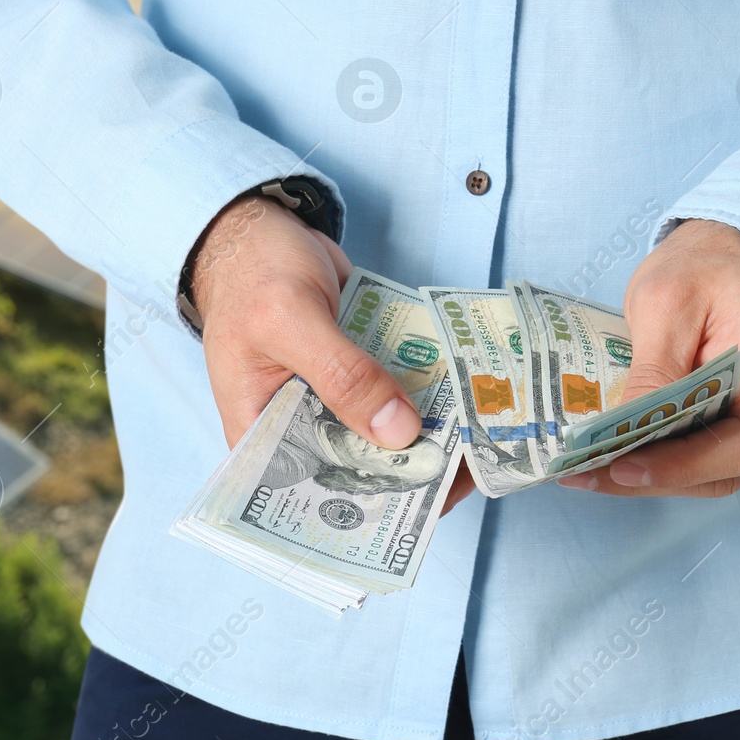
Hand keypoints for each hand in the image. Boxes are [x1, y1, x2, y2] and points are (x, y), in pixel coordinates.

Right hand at [191, 195, 474, 515]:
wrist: (259, 227)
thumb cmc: (252, 273)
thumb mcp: (291, 320)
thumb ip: (342, 374)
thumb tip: (399, 432)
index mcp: (262, 435)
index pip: (315, 492)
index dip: (369, 509)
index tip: (426, 511)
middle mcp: (298, 428)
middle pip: (360, 467)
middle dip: (414, 469)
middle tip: (475, 467)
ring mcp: (332, 400)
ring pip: (386, 430)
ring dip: (432, 431)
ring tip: (487, 436)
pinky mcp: (360, 371)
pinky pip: (398, 392)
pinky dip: (430, 391)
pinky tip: (471, 397)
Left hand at [558, 219, 739, 497]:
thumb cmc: (708, 269)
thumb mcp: (666, 302)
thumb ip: (654, 369)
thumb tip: (626, 431)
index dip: (683, 465)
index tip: (620, 469)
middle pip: (733, 466)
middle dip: (655, 476)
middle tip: (581, 475)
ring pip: (726, 471)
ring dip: (659, 474)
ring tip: (589, 469)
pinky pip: (725, 460)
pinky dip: (676, 461)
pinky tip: (624, 454)